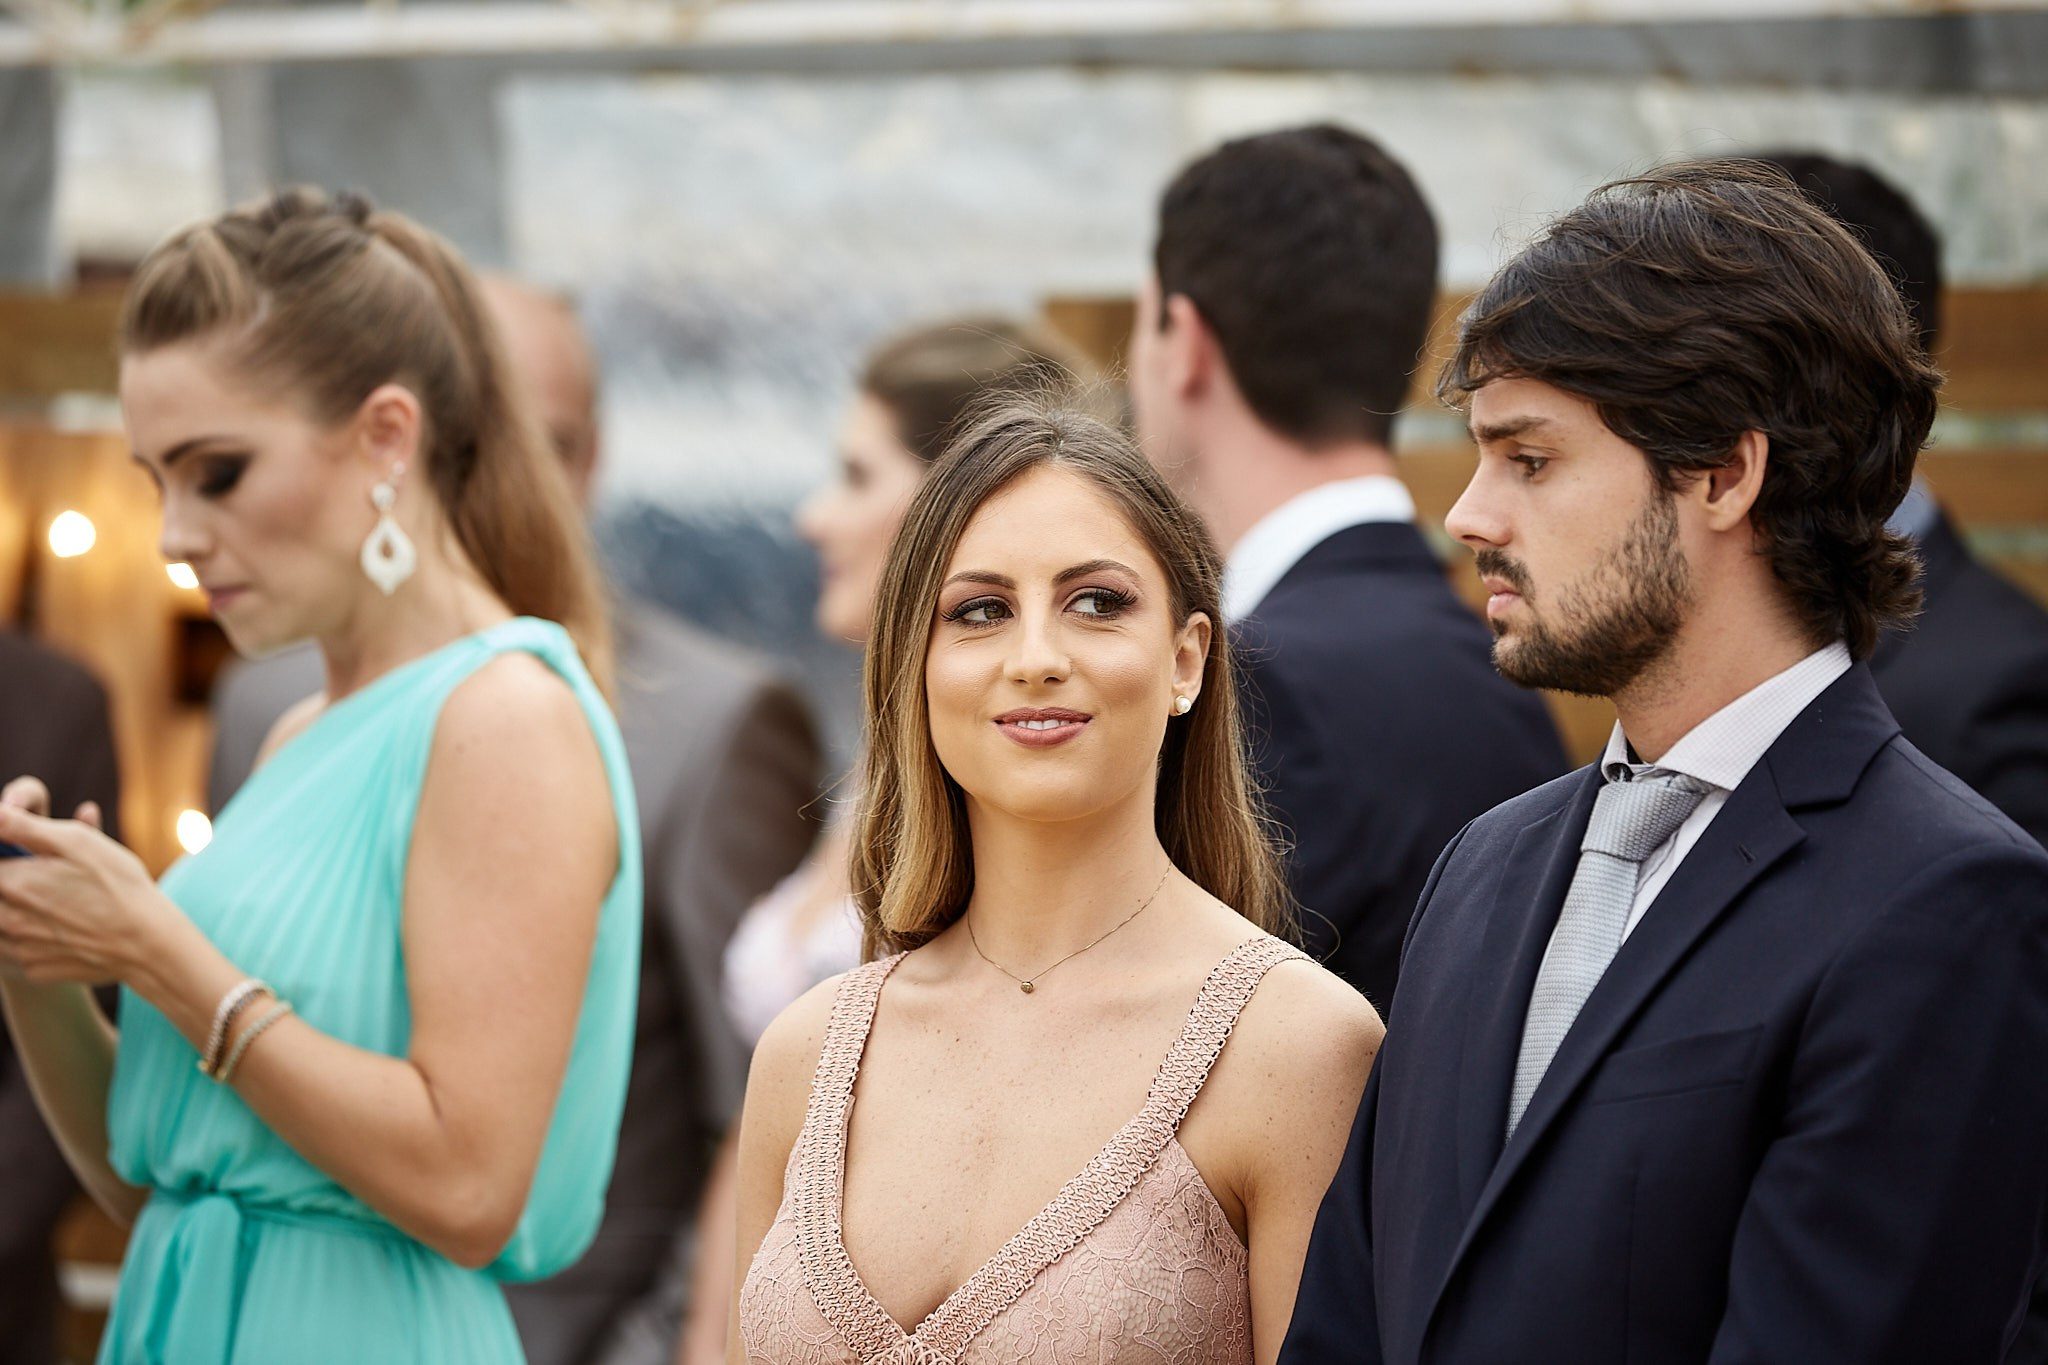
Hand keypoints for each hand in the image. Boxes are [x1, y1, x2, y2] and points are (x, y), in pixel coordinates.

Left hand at [0, 778, 163, 985]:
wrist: (147, 943)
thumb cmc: (118, 886)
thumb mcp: (77, 842)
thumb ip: (23, 825)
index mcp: (13, 883)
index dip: (9, 852)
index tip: (30, 854)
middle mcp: (6, 918)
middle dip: (14, 881)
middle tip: (52, 878)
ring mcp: (18, 947)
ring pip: (3, 921)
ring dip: (18, 908)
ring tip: (59, 903)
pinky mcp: (33, 967)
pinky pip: (19, 947)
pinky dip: (33, 935)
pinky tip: (65, 928)